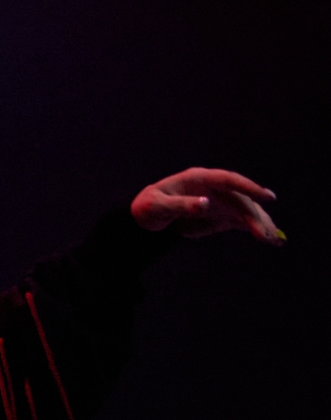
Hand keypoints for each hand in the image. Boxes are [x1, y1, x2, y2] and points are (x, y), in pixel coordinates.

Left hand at [131, 167, 281, 241]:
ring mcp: (219, 201)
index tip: (267, 197)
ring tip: (274, 240)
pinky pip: (241, 221)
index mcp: (199, 178)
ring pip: (246, 211)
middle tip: (266, 235)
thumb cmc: (148, 206)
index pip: (229, 180)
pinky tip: (271, 239)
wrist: (146, 216)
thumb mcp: (158, 206)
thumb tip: (206, 203)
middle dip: (255, 216)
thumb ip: (181, 204)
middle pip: (241, 199)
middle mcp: (214, 188)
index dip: (249, 187)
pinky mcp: (220, 215)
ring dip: (261, 224)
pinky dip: (255, 229)